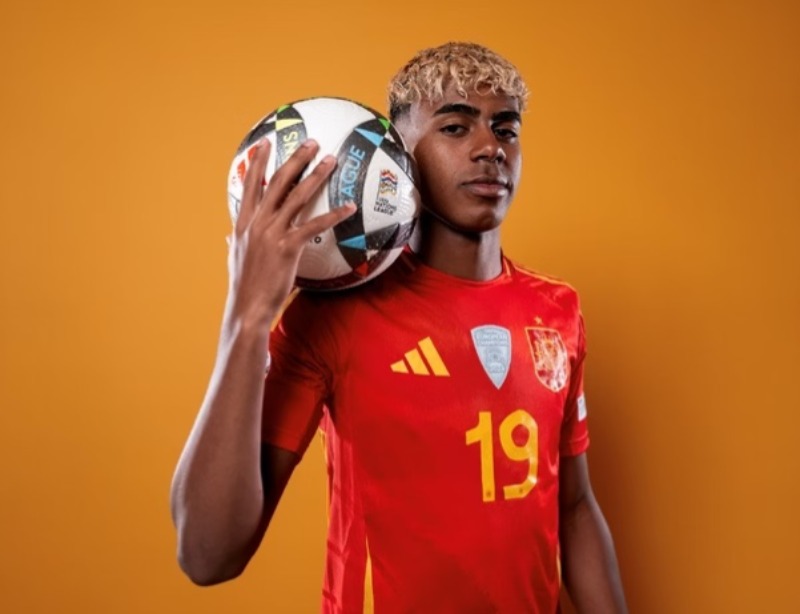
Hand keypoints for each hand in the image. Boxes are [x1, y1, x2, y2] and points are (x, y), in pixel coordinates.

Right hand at [225, 138, 355, 326]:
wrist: (247, 308)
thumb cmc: (244, 286)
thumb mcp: (234, 259)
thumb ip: (233, 242)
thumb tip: (227, 236)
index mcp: (243, 223)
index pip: (251, 185)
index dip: (258, 162)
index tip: (266, 143)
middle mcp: (257, 223)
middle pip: (278, 182)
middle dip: (295, 158)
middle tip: (311, 142)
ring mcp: (272, 233)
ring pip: (298, 196)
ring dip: (317, 175)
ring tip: (331, 161)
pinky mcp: (288, 247)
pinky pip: (315, 225)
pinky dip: (334, 214)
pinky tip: (349, 207)